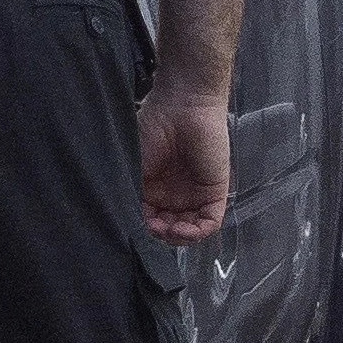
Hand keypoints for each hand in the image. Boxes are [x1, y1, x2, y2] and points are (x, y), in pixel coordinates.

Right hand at [136, 84, 232, 242]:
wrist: (182, 106)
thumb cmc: (154, 127)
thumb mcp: (135, 165)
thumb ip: (134, 194)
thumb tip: (127, 219)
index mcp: (155, 187)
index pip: (152, 219)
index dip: (146, 228)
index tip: (139, 225)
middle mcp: (176, 193)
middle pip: (171, 228)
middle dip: (162, 234)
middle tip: (155, 228)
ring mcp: (196, 193)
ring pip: (190, 229)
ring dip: (179, 236)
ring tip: (169, 230)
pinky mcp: (215, 191)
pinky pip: (210, 221)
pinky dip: (198, 231)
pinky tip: (184, 229)